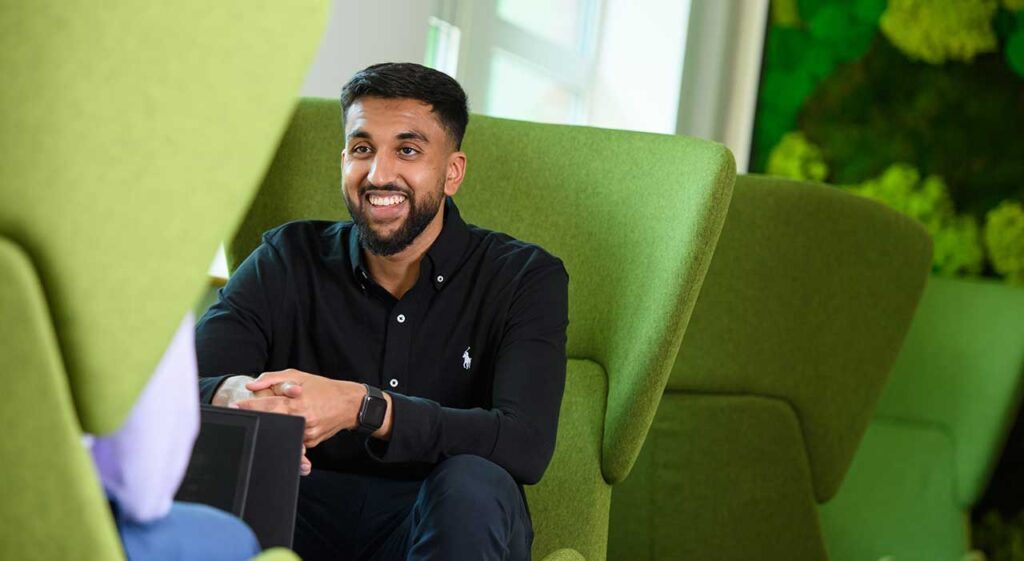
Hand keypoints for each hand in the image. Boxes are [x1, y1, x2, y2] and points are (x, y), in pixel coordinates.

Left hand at [235, 369, 366, 447]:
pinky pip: (292, 437)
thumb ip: (272, 379)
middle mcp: (302, 420)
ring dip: (274, 425)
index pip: (267, 407)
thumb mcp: (298, 375)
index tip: (234, 407)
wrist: (349, 404)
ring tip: (276, 416)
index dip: (249, 407)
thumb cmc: (323, 388)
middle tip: (244, 414)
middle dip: (258, 417)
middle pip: (271, 422)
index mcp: (297, 402)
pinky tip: (291, 421)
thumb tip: (251, 386)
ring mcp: (307, 434)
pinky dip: (287, 430)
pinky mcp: (310, 442)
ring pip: (281, 432)